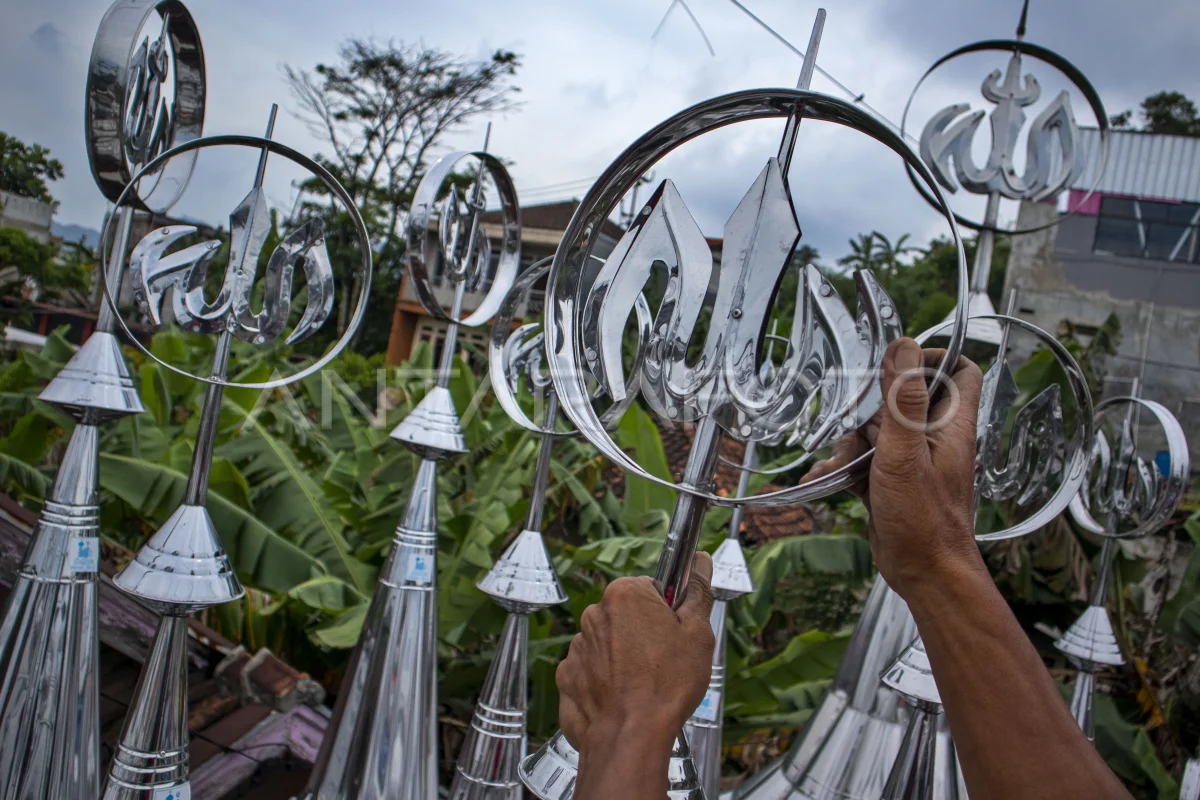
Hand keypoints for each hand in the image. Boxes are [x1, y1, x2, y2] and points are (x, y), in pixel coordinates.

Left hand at [556, 553, 714, 753]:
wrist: (631, 736)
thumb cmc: (666, 685)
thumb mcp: (698, 634)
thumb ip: (697, 592)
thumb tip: (701, 562)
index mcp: (625, 594)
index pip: (650, 589)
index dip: (668, 611)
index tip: (676, 632)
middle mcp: (595, 614)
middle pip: (627, 616)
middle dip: (644, 633)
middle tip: (666, 661)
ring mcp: (577, 646)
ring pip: (609, 645)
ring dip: (623, 658)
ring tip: (644, 685)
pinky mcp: (567, 676)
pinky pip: (591, 671)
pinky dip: (604, 682)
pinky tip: (623, 698)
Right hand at [803, 338, 985, 602]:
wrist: (924, 575)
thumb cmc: (925, 520)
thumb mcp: (906, 453)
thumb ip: (904, 400)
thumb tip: (903, 348)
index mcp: (951, 426)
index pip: (959, 372)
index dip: (932, 358)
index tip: (897, 361)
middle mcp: (934, 439)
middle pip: (903, 401)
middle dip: (871, 410)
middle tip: (859, 429)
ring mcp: (912, 461)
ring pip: (876, 432)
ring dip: (849, 445)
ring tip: (838, 466)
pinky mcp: (892, 482)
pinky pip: (864, 461)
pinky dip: (844, 468)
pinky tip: (826, 479)